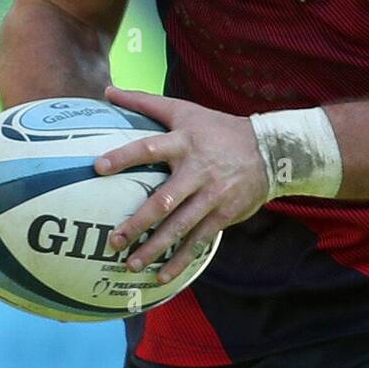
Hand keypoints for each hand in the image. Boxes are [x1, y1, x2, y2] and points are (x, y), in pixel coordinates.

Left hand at [94, 85, 268, 283]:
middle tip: (114, 240)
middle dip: (138, 222)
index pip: (149, 148)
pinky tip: (161, 276)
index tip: (98, 167)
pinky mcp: (223, 215)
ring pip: (180, 227)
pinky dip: (180, 260)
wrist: (270, 151)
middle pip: (163, 200)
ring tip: (130, 264)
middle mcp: (197, 171)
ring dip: (155, 248)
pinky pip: (198, 241)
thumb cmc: (217, 129)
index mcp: (184, 143)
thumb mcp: (184, 110)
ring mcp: (211, 196)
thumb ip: (145, 102)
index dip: (124, 156)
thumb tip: (107, 90)